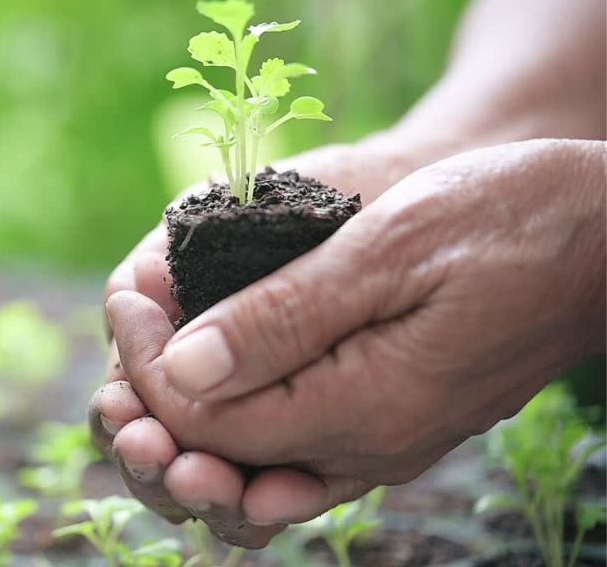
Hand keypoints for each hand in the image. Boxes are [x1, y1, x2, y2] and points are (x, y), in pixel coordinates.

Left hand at [105, 139, 604, 529]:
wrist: (591, 238)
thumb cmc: (504, 220)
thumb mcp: (391, 247)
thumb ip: (285, 317)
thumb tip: (184, 368)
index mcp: (363, 408)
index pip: (210, 419)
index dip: (150, 363)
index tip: (128, 294)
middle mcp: (366, 445)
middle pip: (218, 458)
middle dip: (150, 402)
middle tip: (121, 327)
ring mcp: (376, 439)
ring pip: (247, 461)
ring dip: (183, 416)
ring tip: (143, 351)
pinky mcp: (382, 416)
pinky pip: (287, 444)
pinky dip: (233, 413)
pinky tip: (208, 370)